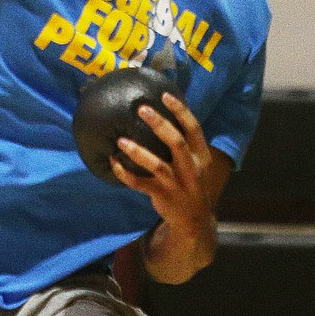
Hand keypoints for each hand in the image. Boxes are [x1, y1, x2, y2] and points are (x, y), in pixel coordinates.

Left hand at [111, 92, 218, 236]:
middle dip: (160, 125)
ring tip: (120, 140)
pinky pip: (140, 184)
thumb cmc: (190, 182)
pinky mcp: (162, 196)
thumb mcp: (197, 163)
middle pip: (177, 143)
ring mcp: (177, 184)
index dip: (181, 111)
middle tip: (141, 109)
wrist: (195, 219)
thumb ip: (186, 142)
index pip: (194, 129)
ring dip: (138, 152)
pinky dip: (125, 174)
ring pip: (158, 166)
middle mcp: (192, 168)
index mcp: (201, 156)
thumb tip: (164, 112)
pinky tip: (113, 162)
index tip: (165, 95)